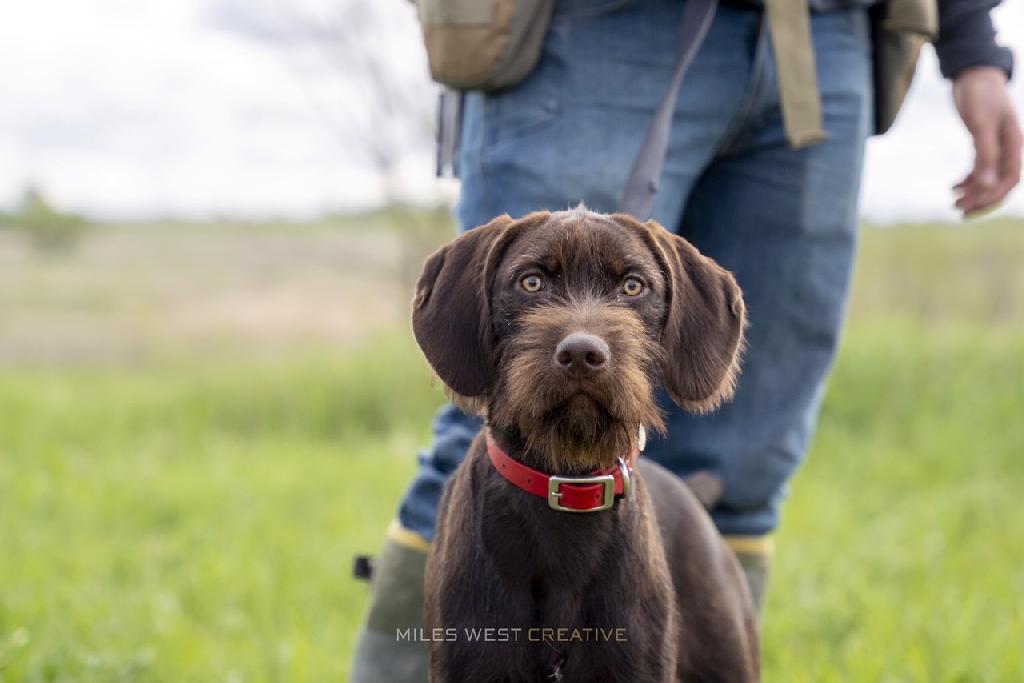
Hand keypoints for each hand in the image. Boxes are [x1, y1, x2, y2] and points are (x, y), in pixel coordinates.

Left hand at [952, 66, 1021, 216]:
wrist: (973, 74)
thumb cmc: (980, 96)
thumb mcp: (980, 126)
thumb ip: (985, 154)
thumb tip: (986, 184)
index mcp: (1014, 144)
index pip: (1010, 179)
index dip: (992, 196)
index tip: (971, 207)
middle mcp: (1008, 147)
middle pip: (1000, 182)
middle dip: (981, 198)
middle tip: (957, 210)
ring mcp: (997, 145)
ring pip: (989, 177)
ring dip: (973, 191)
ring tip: (952, 201)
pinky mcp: (984, 142)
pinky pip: (980, 168)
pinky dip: (968, 179)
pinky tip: (953, 186)